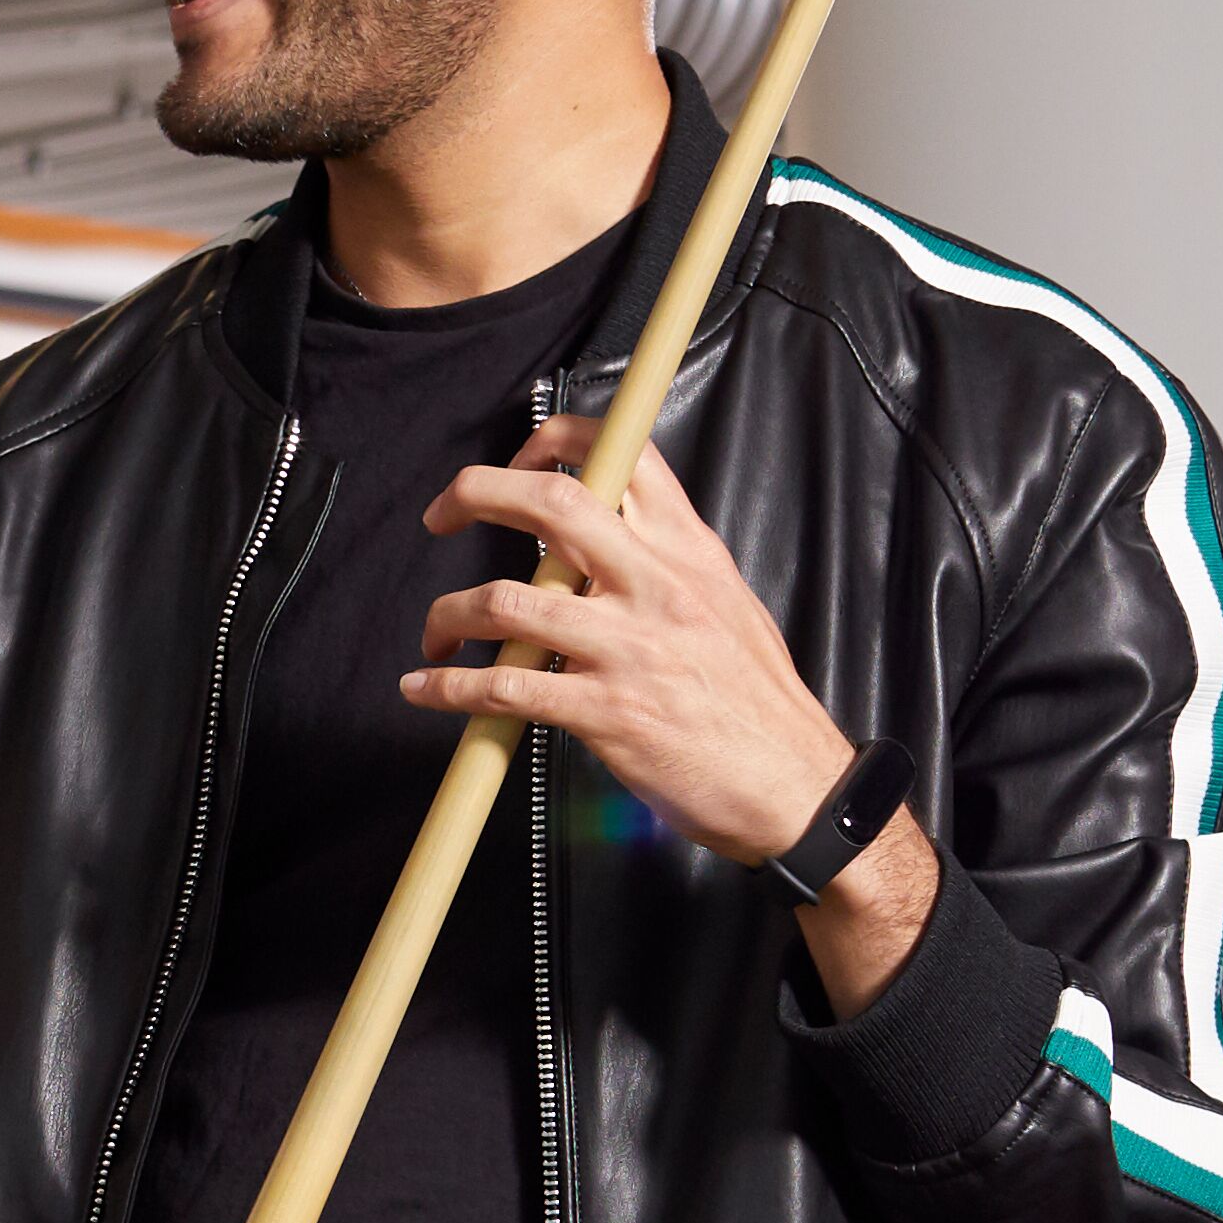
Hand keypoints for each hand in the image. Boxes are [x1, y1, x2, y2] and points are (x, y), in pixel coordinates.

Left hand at [409, 416, 935, 1013]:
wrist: (796, 785)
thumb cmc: (757, 700)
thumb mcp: (727, 601)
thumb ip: (666, 563)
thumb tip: (606, 537)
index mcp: (690, 549)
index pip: (624, 454)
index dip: (557, 437)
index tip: (520, 456)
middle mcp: (657, 583)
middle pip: (551, 500)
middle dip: (476, 493)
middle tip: (440, 516)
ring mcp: (630, 647)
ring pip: (507, 599)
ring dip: (448, 612)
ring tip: (436, 632)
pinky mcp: (608, 711)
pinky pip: (505, 687)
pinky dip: (450, 687)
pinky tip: (426, 689)